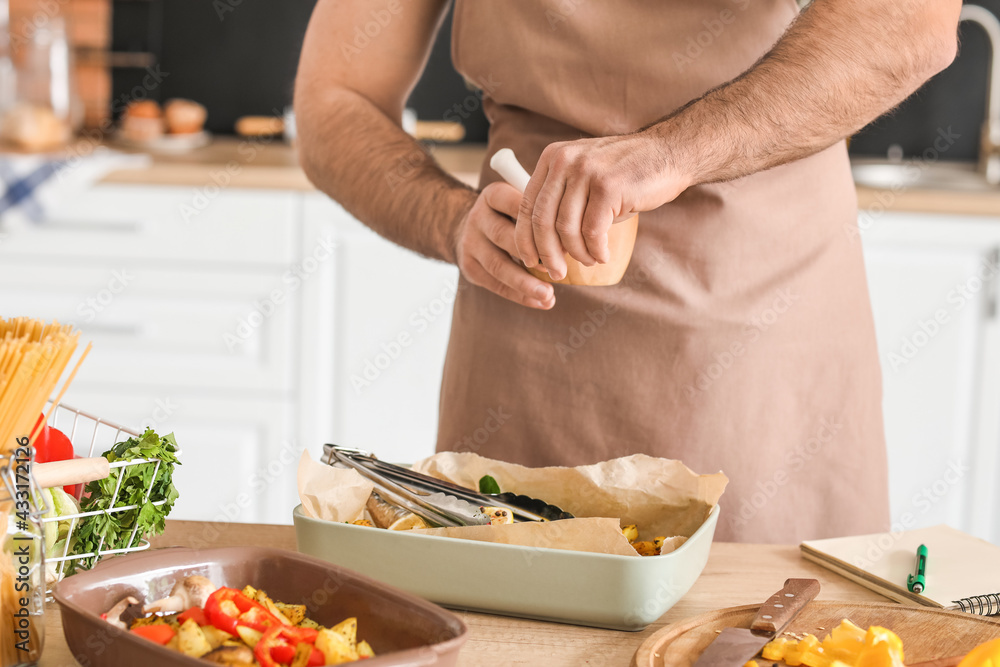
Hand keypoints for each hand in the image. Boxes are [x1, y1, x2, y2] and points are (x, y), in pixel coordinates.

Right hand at [454, 182, 556, 308]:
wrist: (467, 226)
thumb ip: (544, 211)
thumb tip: (579, 236)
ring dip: (525, 283)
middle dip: (534, 256)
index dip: (542, 224)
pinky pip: (495, 284)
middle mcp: (478, 217)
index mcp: (494, 196)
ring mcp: (470, 242)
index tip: (566, 241)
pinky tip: (540, 302)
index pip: (517, 205)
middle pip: (505, 236)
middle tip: (559, 271)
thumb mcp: (522, 202)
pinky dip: (519, 295)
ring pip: (498, 265)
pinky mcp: (468, 266)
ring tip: (548, 295)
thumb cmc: (510, 215)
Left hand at [514, 130, 688, 280]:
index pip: (525, 204)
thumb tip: (542, 244)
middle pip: (542, 220)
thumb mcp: (584, 174)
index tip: (530, 260)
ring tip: (589, 260)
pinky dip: (595, 250)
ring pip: (567, 229)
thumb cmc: (625, 173)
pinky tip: (602, 255)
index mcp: (552, 158)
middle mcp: (564, 161)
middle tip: (556, 273)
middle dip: (547, 254)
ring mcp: (586, 172)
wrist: (668, 153)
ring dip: (577, 254)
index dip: (524, 238)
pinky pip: (592, 232)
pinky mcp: (608, 187)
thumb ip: (561, 197)